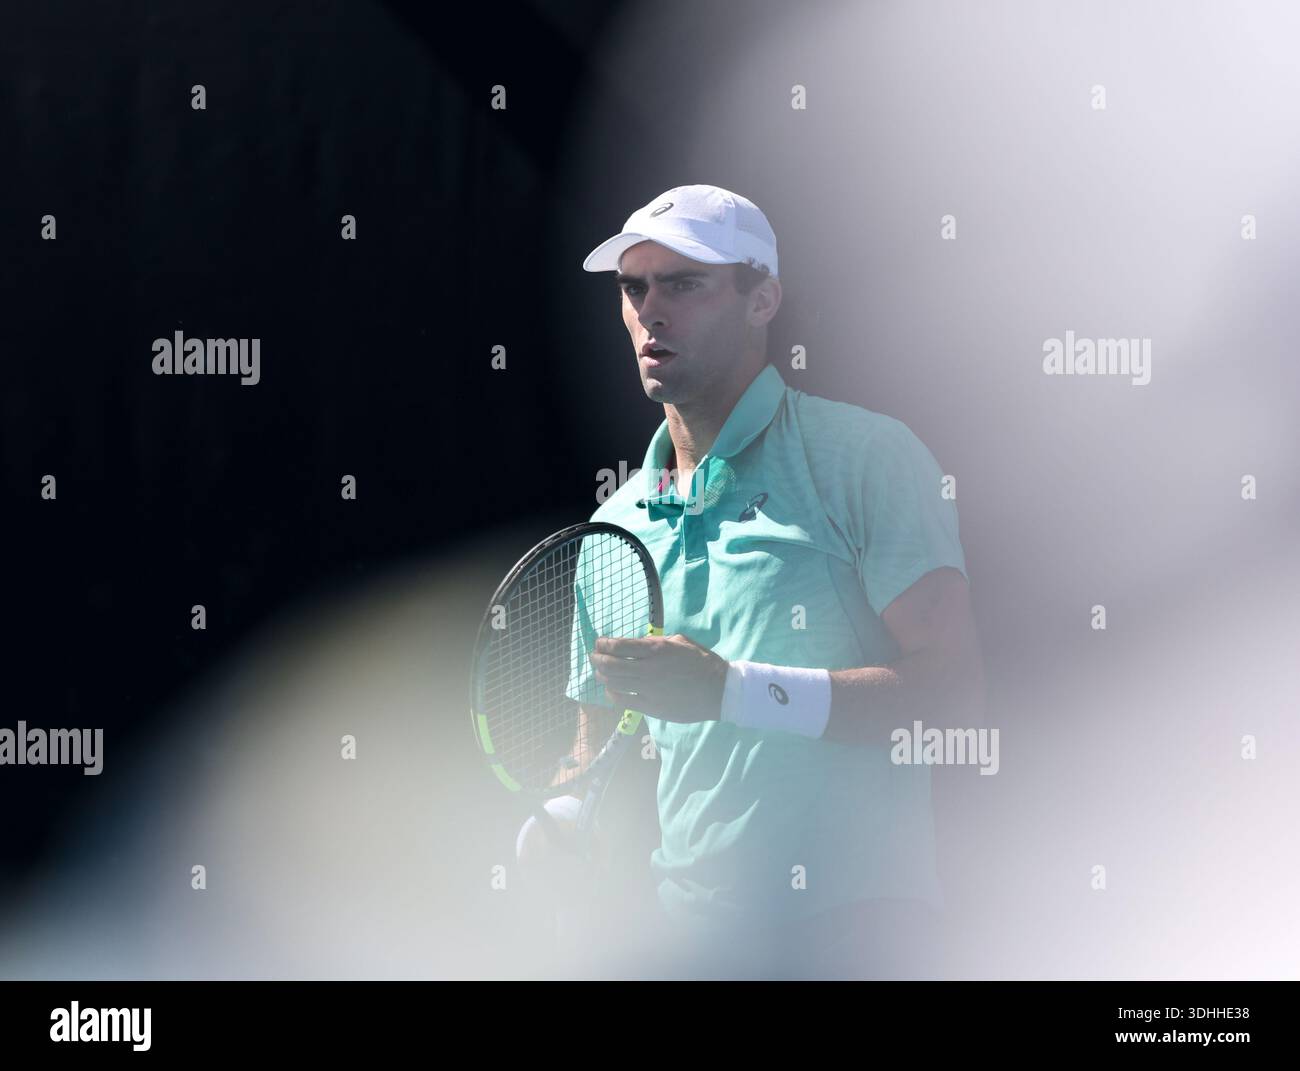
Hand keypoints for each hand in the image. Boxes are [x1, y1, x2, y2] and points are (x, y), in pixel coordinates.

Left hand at [589, 633, 728, 723]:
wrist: (719, 691)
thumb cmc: (702, 662)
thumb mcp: (680, 641)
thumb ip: (656, 642)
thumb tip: (637, 644)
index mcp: (656, 649)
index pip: (618, 645)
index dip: (603, 644)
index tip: (599, 643)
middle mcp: (648, 669)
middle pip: (610, 664)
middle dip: (597, 659)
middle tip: (594, 657)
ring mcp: (648, 689)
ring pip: (613, 682)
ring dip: (603, 676)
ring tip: (601, 672)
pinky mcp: (651, 707)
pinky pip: (623, 701)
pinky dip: (613, 693)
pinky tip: (612, 689)